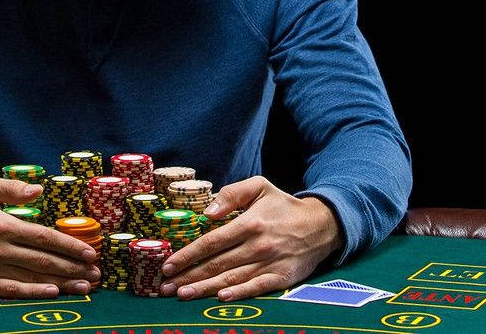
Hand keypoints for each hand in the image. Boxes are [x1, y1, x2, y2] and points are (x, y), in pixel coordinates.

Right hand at [0, 174, 101, 298]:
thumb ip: (11, 187)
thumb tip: (39, 190)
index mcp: (2, 224)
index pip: (44, 237)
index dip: (69, 246)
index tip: (90, 252)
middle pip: (43, 261)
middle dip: (73, 268)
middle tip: (97, 273)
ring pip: (32, 278)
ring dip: (62, 284)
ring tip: (86, 286)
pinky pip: (11, 291)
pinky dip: (33, 294)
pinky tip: (53, 294)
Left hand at [158, 175, 343, 300]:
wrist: (321, 225)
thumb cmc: (283, 206)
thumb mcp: (260, 187)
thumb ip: (232, 193)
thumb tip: (208, 213)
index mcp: (250, 222)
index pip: (211, 241)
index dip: (188, 254)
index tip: (168, 264)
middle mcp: (258, 245)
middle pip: (217, 264)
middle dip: (188, 276)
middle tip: (164, 287)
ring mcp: (270, 263)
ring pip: (231, 279)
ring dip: (204, 288)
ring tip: (181, 294)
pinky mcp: (282, 278)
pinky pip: (256, 289)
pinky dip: (238, 295)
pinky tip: (220, 299)